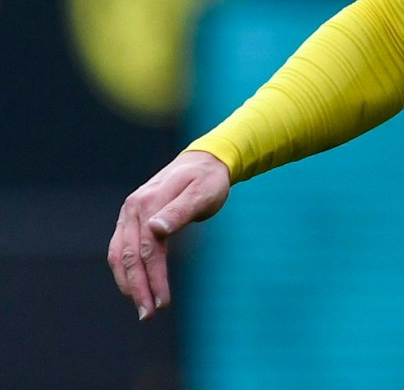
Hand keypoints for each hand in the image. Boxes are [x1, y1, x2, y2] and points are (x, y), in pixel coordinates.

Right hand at [109, 150, 230, 319]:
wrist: (203, 161)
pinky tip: (135, 287)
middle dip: (137, 288)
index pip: (147, 249)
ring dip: (128, 283)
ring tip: (142, 308)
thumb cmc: (208, 180)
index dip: (154, 278)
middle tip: (148, 315)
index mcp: (148, 203)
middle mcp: (132, 209)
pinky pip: (121, 249)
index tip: (162, 303)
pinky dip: (126, 271)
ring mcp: (128, 215)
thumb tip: (155, 229)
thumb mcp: (203, 193)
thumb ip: (180, 210)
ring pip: (120, 255)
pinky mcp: (130, 221)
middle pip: (129, 256)